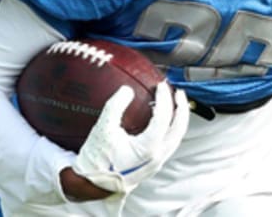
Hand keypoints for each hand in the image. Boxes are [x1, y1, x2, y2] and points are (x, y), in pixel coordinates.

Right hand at [70, 83, 189, 194]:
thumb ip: (115, 106)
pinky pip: (168, 145)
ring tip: (175, 105)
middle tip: (178, 93)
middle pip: (179, 129)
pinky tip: (163, 122)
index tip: (160, 86)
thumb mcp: (103, 128)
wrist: (90, 183)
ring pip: (176, 138)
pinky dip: (170, 130)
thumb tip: (127, 91)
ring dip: (178, 120)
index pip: (163, 118)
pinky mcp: (151, 166)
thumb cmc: (96, 161)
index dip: (163, 99)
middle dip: (181, 108)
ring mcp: (156, 164)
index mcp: (148, 149)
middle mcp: (156, 158)